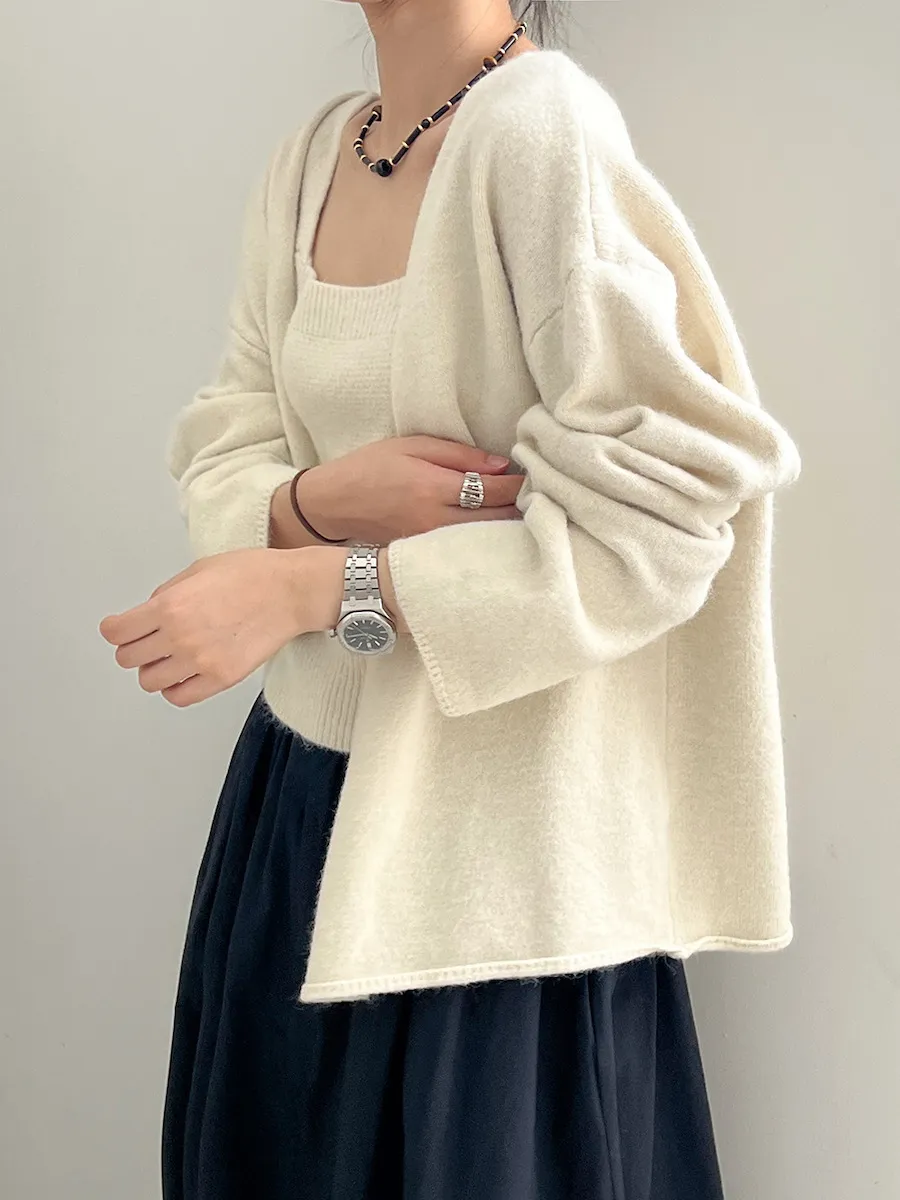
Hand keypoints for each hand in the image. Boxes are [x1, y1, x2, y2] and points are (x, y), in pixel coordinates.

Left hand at [99, 548, 340, 706]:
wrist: (291, 592)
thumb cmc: (252, 574)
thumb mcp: (198, 569)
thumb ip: (167, 593)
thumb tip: (150, 612)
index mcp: (169, 605)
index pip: (116, 631)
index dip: (115, 629)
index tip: (120, 629)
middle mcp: (178, 636)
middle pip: (128, 658)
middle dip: (134, 648)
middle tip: (149, 641)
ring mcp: (199, 661)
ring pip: (149, 681)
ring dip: (154, 669)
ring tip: (170, 658)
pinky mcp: (220, 678)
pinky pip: (179, 697)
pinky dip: (174, 688)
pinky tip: (184, 674)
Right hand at [269, 435, 525, 547]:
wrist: (331, 504)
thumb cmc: (369, 467)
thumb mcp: (411, 446)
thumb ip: (458, 455)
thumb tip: (501, 465)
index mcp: (433, 488)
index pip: (493, 492)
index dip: (520, 486)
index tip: (535, 478)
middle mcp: (434, 521)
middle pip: (495, 522)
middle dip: (520, 511)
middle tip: (539, 499)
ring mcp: (429, 544)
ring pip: (483, 541)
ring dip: (505, 529)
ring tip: (521, 516)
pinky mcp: (423, 557)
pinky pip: (465, 551)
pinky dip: (483, 541)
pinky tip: (494, 534)